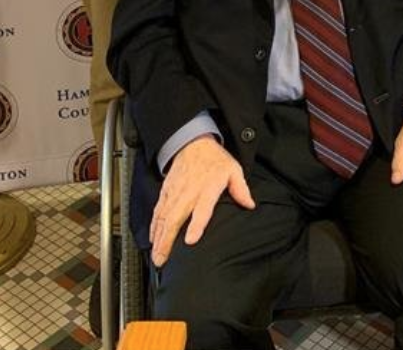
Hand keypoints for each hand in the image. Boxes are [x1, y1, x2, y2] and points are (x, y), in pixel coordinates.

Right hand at [150, 136, 254, 267]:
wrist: (193, 143)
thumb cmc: (214, 160)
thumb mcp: (233, 170)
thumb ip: (240, 189)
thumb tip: (249, 205)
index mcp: (207, 188)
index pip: (202, 209)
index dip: (196, 225)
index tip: (190, 240)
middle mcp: (188, 192)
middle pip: (176, 218)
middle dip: (168, 240)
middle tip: (163, 259)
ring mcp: (175, 192)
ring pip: (164, 217)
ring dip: (159, 237)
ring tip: (156, 256)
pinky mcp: (166, 192)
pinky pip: (158, 211)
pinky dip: (154, 226)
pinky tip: (152, 239)